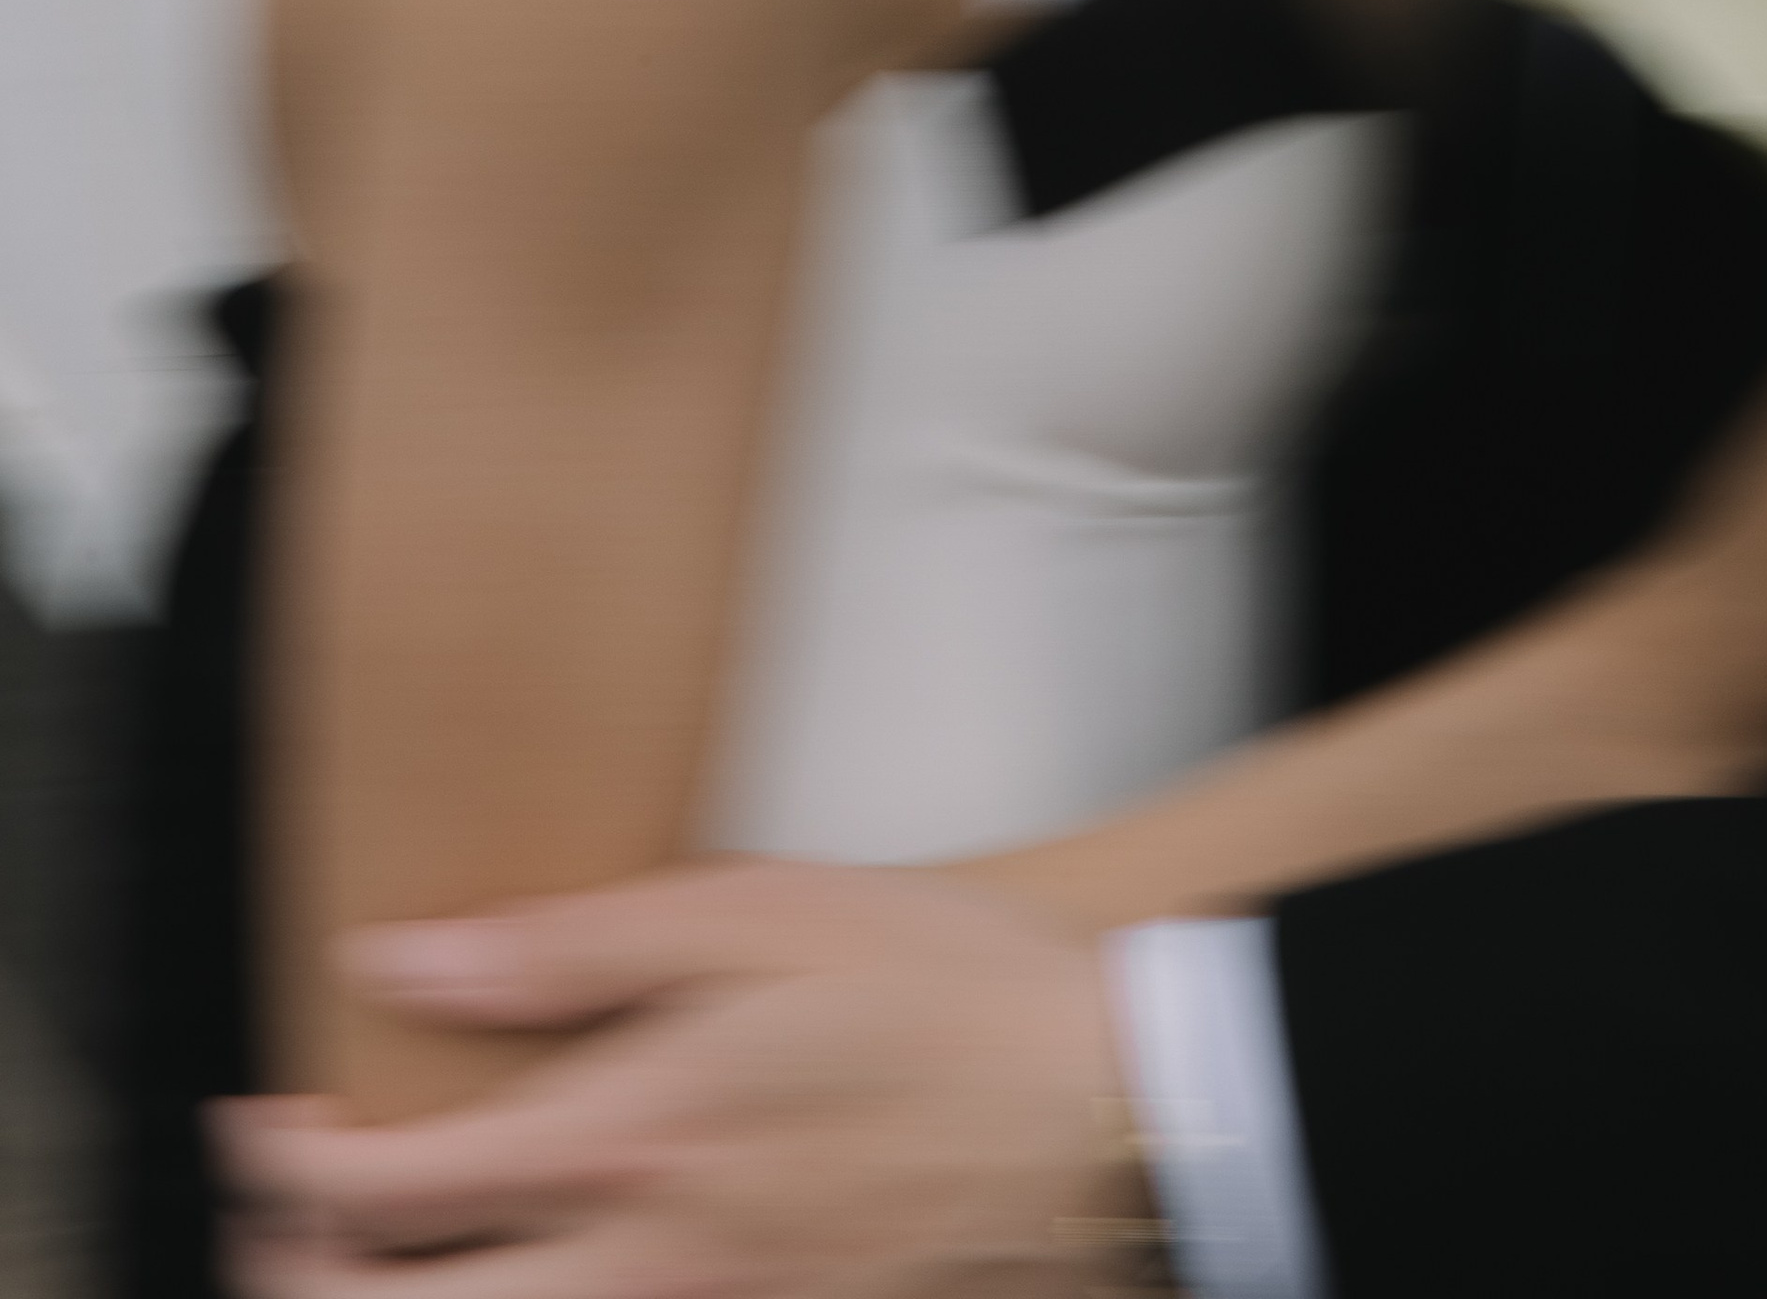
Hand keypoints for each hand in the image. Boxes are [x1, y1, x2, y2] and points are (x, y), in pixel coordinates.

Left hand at [216, 860, 1141, 1298]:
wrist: (1101, 1107)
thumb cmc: (946, 989)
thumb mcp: (758, 910)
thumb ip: (575, 941)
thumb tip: (411, 960)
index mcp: (632, 1138)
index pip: (392, 1190)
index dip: (290, 1164)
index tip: (259, 1121)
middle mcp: (650, 1262)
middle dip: (305, 1282)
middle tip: (283, 1228)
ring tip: (377, 1268)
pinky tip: (545, 1275)